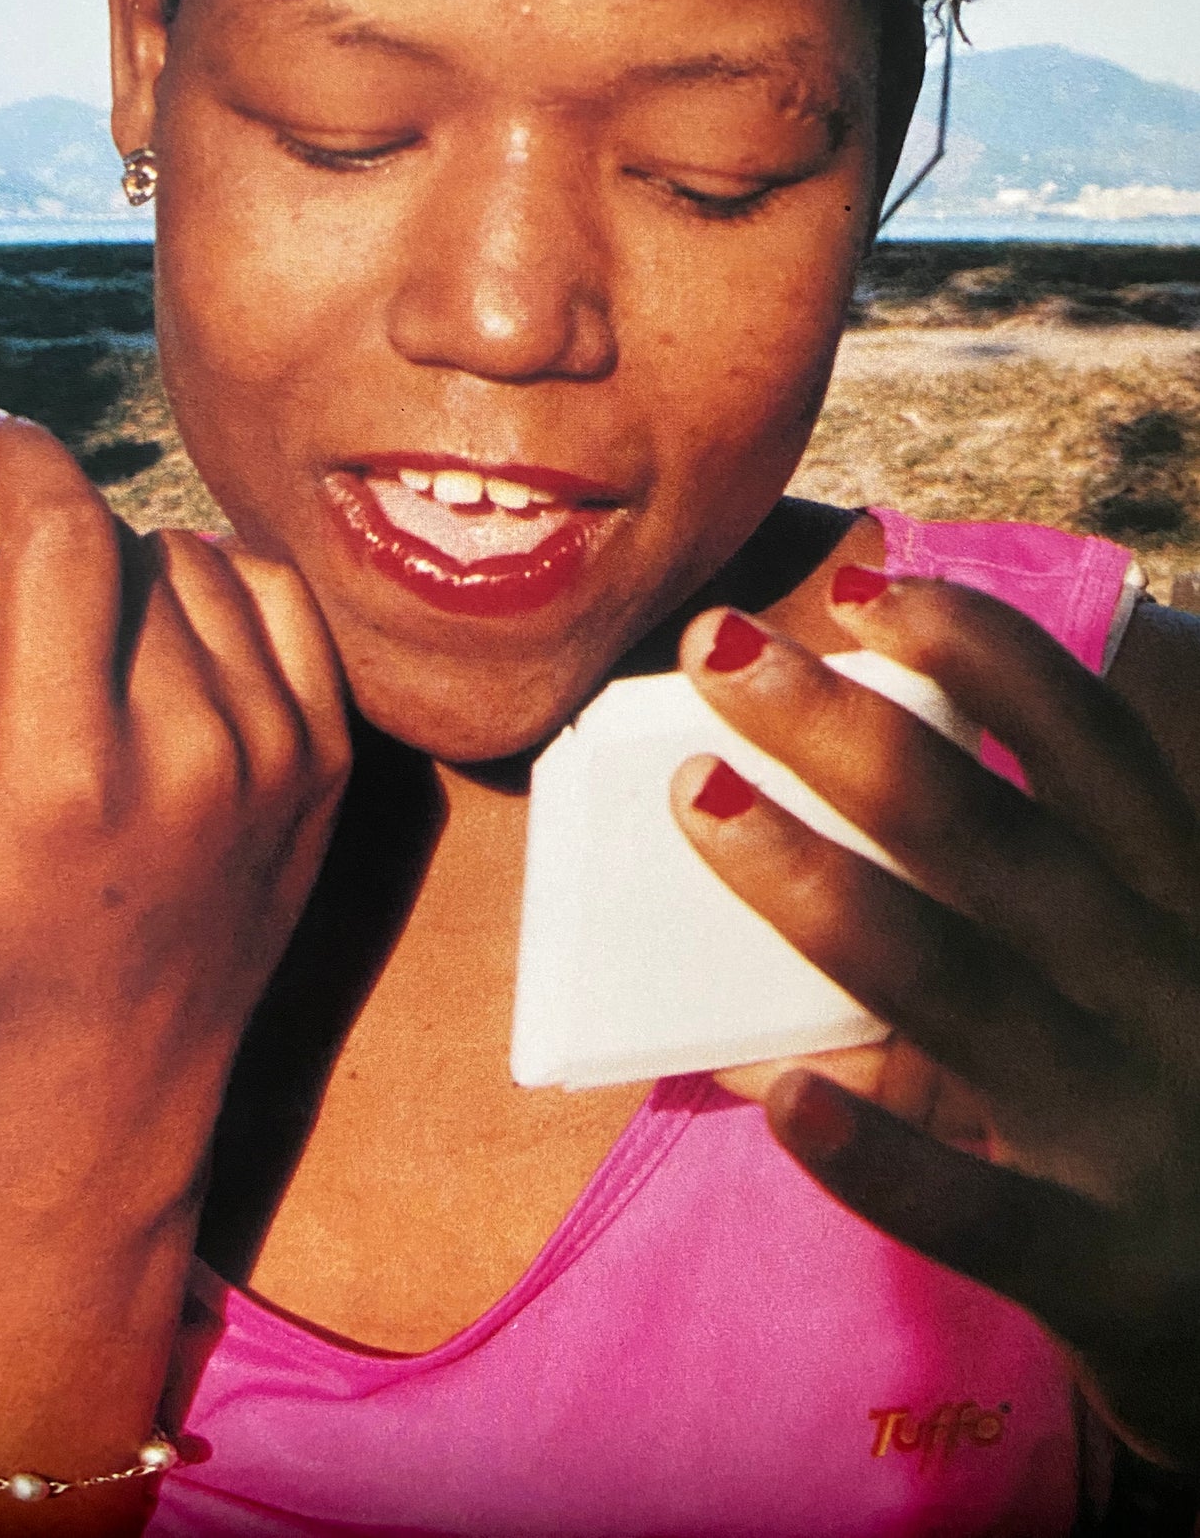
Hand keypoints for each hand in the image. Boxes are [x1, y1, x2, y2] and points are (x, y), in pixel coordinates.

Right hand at [0, 413, 349, 1203]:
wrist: (109, 1096)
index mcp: (69, 772)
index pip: (67, 543)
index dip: (21, 462)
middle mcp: (194, 753)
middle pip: (132, 550)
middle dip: (60, 536)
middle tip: (18, 599)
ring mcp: (279, 759)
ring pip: (206, 568)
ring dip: (138, 567)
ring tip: (88, 643)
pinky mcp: (326, 768)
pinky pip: (285, 608)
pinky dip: (225, 589)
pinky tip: (175, 633)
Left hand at [671, 575, 1199, 1468]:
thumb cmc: (1175, 1095)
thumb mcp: (1152, 962)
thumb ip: (1037, 888)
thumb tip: (828, 788)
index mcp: (1179, 902)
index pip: (1086, 748)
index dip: (981, 652)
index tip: (861, 587)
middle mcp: (1165, 989)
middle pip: (986, 834)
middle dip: (843, 729)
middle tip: (715, 647)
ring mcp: (1137, 1125)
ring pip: (953, 982)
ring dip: (815, 881)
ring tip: (698, 797)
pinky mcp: (1101, 1261)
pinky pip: (972, 1206)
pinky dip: (878, 1151)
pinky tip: (782, 1091)